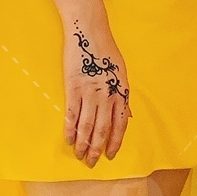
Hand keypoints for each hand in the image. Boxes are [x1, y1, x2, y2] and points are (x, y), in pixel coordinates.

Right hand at [62, 15, 130, 166]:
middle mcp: (107, 95)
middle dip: (97, 149)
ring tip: (79, 155)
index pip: (120, 124)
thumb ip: (123, 95)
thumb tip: (127, 115)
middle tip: (91, 162)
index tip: (110, 155)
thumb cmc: (107, 52)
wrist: (89, 33)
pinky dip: (70, 129)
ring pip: (86, 125)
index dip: (115, 142)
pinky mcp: (73, 88)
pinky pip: (71, 114)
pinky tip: (68, 139)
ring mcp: (89, 93)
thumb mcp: (122, 72)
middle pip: (102, 129)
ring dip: (82, 143)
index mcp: (121, 91)